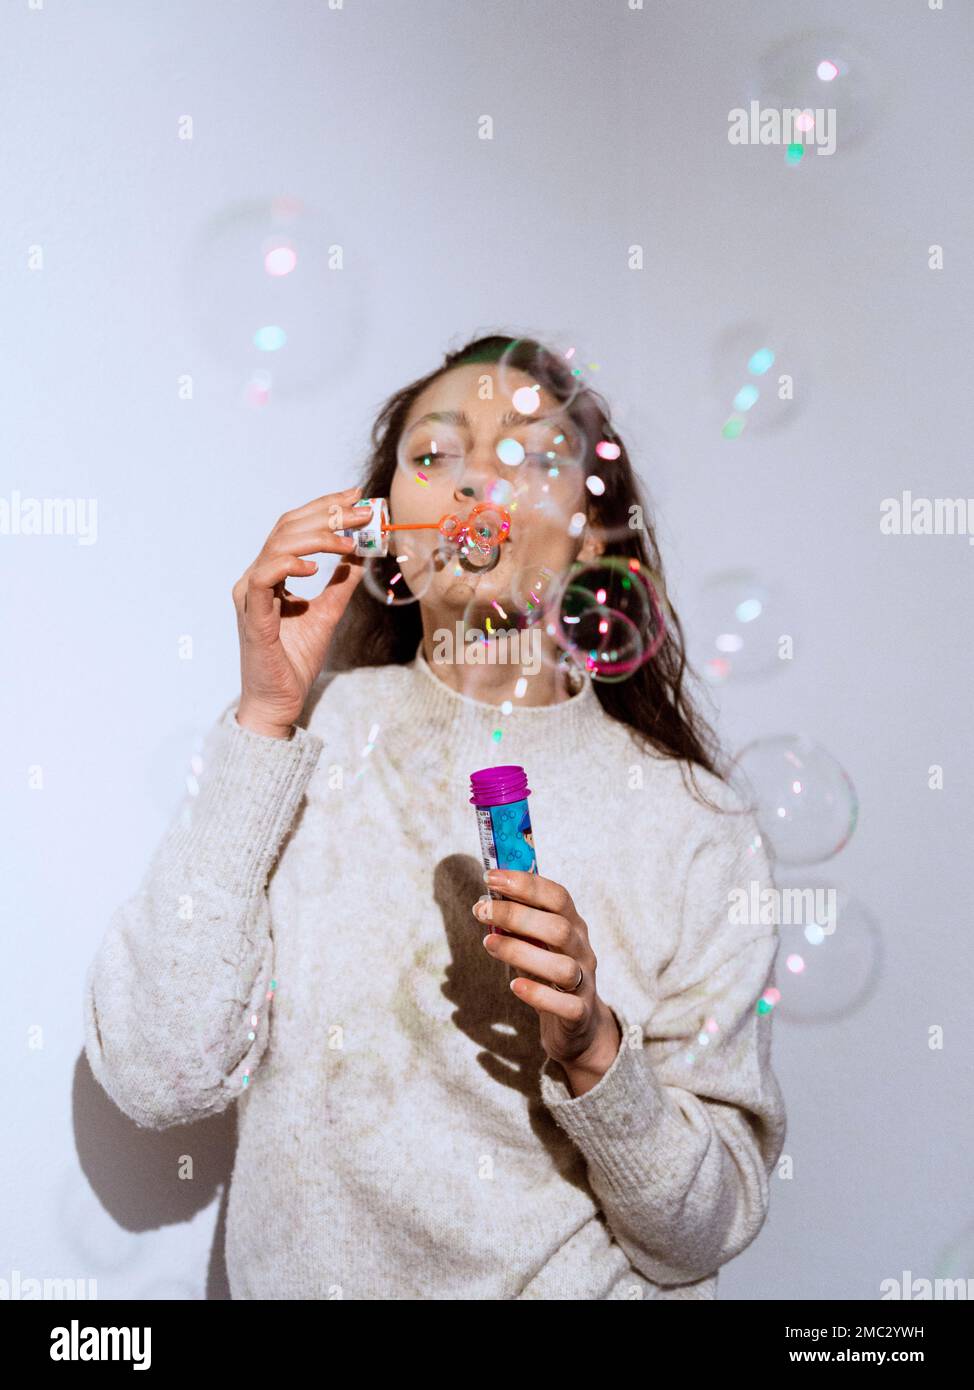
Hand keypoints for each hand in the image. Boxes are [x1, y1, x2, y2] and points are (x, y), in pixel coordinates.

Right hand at [232, 486, 370, 736]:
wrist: (279, 701)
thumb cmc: (295, 660)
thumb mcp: (328, 613)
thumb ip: (342, 583)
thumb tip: (363, 554)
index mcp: (270, 574)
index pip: (294, 527)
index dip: (324, 506)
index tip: (356, 495)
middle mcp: (256, 578)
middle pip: (287, 529)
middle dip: (328, 515)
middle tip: (363, 512)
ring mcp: (250, 595)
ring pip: (277, 546)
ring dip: (317, 536)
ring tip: (349, 540)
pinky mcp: (252, 616)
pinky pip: (263, 579)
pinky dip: (288, 566)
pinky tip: (315, 568)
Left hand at [472, 868, 621, 1091]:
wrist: (579, 1025)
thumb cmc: (550, 975)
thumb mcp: (537, 944)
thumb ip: (519, 925)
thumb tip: (485, 901)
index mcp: (573, 926)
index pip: (558, 897)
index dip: (526, 884)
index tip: (491, 876)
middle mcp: (582, 951)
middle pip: (559, 927)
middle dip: (517, 915)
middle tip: (481, 910)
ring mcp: (584, 982)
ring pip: (562, 966)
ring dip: (521, 952)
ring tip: (489, 943)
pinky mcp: (579, 1013)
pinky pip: (565, 1005)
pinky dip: (538, 994)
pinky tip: (515, 986)